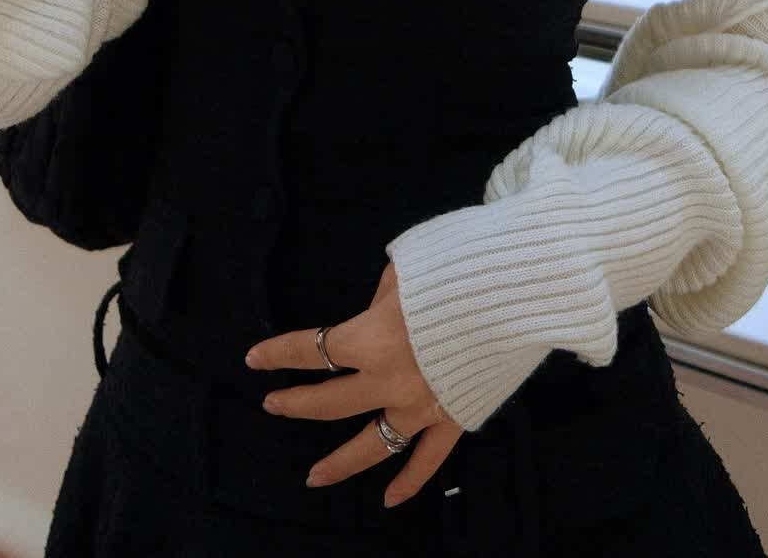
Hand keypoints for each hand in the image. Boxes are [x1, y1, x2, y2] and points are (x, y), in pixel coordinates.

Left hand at [242, 261, 463, 509]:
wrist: (513, 294)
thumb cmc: (454, 271)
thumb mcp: (404, 270)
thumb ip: (379, 298)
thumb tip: (374, 314)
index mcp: (370, 339)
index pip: (312, 350)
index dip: (279, 353)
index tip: (254, 358)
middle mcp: (388, 381)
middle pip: (329, 403)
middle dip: (295, 404)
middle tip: (272, 406)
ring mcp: (420, 407)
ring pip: (371, 445)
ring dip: (339, 462)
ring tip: (313, 476)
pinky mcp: (453, 418)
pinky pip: (427, 461)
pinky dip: (409, 482)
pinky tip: (389, 498)